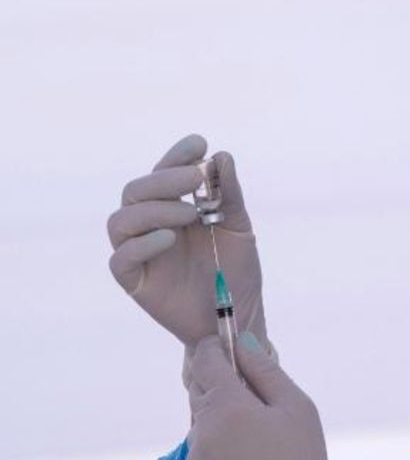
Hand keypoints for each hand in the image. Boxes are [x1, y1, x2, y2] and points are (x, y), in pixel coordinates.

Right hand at [107, 134, 268, 348]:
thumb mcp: (239, 228)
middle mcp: (151, 225)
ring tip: (190, 213)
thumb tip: (221, 156)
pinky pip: (122, 259)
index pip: (163, 173)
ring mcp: (140, 252)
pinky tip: (171, 238)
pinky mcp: (134, 281)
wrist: (238, 316)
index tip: (199, 143)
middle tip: (196, 178)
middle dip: (165, 179)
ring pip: (121, 221)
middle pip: (136, 191)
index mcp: (173, 207)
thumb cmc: (236, 270)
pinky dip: (143, 244)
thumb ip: (229, 194)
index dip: (176, 156)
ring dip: (154, 209)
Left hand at [183, 333, 380, 459]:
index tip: (227, 345)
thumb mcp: (296, 406)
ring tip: (256, 438)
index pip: (207, 360)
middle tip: (253, 397)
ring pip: (201, 421)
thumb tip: (242, 340)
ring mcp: (192, 458)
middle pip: (200, 389)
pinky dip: (217, 448)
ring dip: (220, 418)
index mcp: (228, 405)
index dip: (216, 347)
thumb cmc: (303, 458)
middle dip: (221, 384)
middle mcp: (201, 429)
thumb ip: (265, 369)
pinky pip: (200, 451)